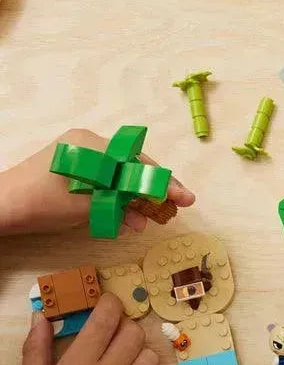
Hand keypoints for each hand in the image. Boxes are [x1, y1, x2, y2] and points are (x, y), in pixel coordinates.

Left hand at [0, 128, 194, 235]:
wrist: (3, 207)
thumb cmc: (44, 202)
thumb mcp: (90, 205)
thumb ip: (123, 205)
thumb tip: (147, 216)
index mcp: (94, 145)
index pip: (139, 164)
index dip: (165, 183)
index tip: (185, 198)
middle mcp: (90, 144)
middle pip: (132, 167)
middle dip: (154, 190)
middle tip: (176, 206)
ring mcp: (80, 156)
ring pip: (120, 176)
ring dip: (136, 198)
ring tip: (150, 220)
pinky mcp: (73, 170)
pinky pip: (105, 181)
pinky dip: (117, 198)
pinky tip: (128, 219)